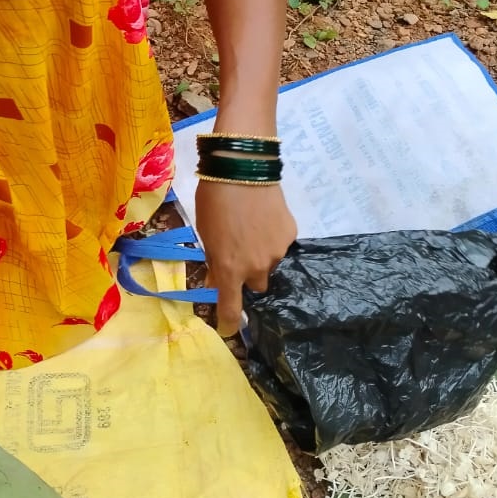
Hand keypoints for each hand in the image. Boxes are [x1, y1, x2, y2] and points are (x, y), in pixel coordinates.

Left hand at [195, 179, 296, 337]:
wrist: (242, 169)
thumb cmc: (214, 201)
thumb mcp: (206, 234)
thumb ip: (214, 260)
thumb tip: (217, 279)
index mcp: (230, 270)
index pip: (231, 309)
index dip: (229, 322)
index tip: (229, 328)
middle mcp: (256, 268)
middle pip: (256, 286)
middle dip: (249, 276)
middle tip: (240, 254)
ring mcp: (277, 252)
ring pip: (270, 264)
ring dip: (262, 255)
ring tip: (253, 229)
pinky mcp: (290, 235)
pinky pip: (281, 245)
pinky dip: (273, 237)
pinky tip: (265, 218)